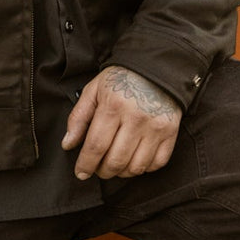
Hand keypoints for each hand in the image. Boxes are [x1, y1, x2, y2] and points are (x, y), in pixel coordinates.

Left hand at [61, 65, 180, 180]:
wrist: (154, 66)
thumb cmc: (120, 79)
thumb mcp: (94, 90)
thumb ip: (79, 117)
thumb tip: (68, 144)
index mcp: (113, 105)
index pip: (96, 146)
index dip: (86, 164)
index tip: (81, 173)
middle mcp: (136, 118)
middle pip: (116, 161)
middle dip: (102, 171)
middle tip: (98, 168)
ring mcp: (155, 127)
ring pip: (136, 167)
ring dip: (122, 172)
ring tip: (115, 163)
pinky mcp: (170, 132)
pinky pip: (156, 163)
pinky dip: (143, 168)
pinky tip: (134, 158)